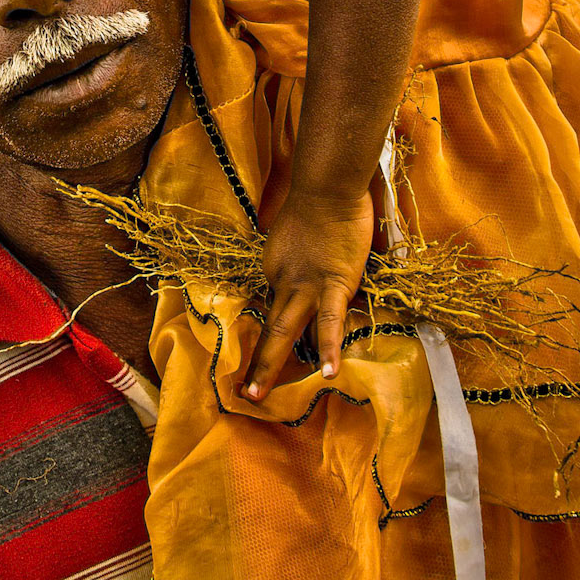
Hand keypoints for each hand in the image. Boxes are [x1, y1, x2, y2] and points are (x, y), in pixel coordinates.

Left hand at [241, 187, 375, 399]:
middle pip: (270, 328)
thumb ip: (298, 257)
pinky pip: (330, 322)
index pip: (276, 304)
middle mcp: (284, 280)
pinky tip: (327, 374)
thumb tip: (304, 272)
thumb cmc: (318, 202)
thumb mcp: (295, 235)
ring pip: (285, 331)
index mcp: (276, 268)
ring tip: (258, 396)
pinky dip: (327, 348)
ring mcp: (307, 285)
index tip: (276, 349)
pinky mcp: (335, 284)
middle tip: (244, 394)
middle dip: (257, 363)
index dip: (278, 327)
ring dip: (270, 365)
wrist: (328, 184)